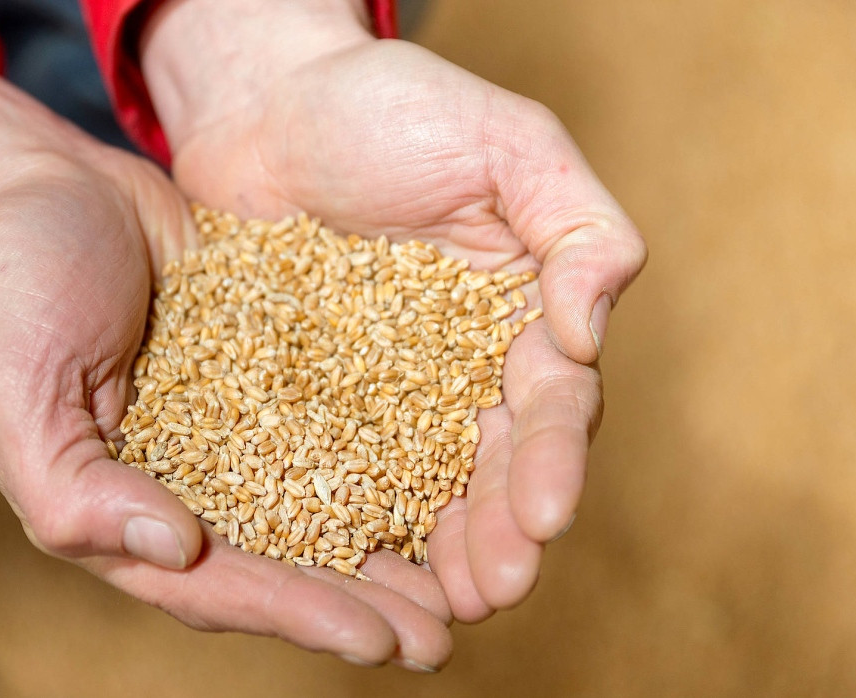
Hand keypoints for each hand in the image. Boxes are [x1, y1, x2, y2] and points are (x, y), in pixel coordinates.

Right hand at [0, 53, 451, 669]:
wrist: (46, 182)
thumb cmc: (13, 287)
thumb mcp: (14, 395)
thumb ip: (73, 491)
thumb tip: (175, 550)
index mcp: (114, 507)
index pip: (213, 584)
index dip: (295, 614)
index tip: (378, 641)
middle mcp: (178, 481)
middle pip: (279, 560)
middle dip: (357, 603)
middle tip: (438, 639)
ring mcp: (225, 426)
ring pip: (315, 501)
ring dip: (382, 546)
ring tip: (459, 582)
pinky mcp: (261, 371)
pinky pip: (329, 419)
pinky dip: (381, 451)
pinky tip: (443, 470)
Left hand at [143, 2, 647, 621]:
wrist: (267, 102)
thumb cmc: (392, 106)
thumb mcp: (507, 144)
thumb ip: (576, 228)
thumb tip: (588, 330)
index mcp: (519, 315)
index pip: (550, 403)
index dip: (550, 462)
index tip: (545, 516)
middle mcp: (456, 365)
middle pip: (489, 464)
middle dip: (498, 530)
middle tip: (492, 589)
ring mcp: (379, 388)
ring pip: (416, 481)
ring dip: (433, 546)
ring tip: (436, 608)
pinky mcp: (304, 394)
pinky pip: (327, 461)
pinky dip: (341, 513)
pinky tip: (342, 565)